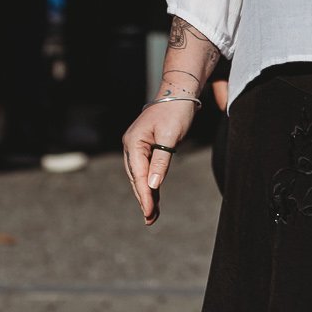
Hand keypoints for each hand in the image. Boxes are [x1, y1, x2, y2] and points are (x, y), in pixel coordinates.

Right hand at [121, 95, 199, 225]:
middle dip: (143, 198)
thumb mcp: (171, 136)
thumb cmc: (176, 111)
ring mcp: (137, 145)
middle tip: (150, 219)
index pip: (138, 174)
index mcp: (134, 142)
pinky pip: (146, 168)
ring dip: (146, 193)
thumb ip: (161, 160)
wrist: (180, 91)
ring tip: (152, 215)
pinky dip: (150, 183)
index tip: (149, 213)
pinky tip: (154, 197)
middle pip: (136, 177)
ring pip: (140, 175)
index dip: (144, 195)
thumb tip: (152, 185)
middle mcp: (131, 145)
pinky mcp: (145, 146)